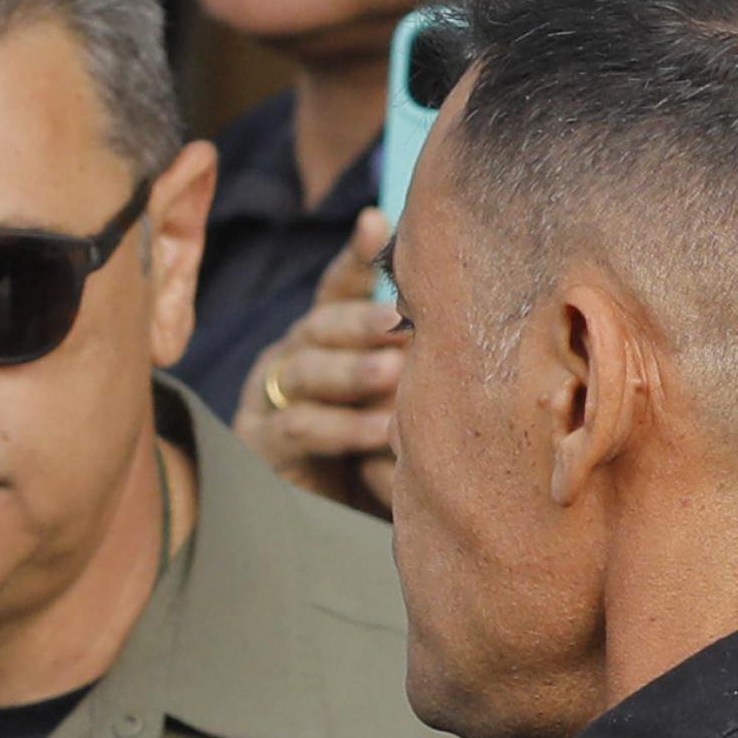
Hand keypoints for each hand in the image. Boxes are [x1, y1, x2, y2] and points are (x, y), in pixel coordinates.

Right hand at [233, 207, 400, 517]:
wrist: (321, 515)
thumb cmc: (373, 445)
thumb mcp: (399, 396)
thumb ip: (415, 359)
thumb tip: (475, 321)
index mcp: (325, 333)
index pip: (339, 286)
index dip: (357, 256)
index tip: (379, 222)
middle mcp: (293, 353)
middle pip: (319, 323)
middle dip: (358, 321)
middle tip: (397, 319)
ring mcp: (270, 395)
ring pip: (305, 370)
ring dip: (351, 371)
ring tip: (393, 373)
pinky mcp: (262, 441)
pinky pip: (299, 426)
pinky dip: (341, 427)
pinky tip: (380, 430)